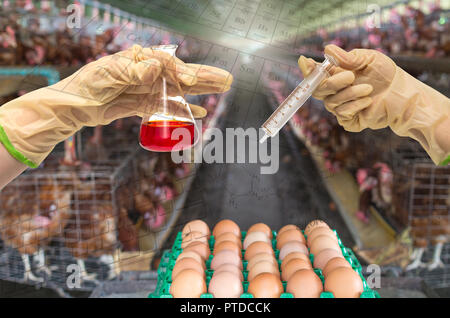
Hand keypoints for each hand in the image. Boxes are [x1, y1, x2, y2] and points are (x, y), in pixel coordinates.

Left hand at [0, 44, 232, 166]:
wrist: (73, 105)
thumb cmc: (88, 84)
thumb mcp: (108, 74)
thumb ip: (133, 71)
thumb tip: (157, 67)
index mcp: (140, 60)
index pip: (168, 64)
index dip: (181, 73)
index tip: (190, 82)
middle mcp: (148, 73)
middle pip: (181, 74)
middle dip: (204, 77)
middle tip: (227, 80)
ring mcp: (148, 90)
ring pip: (179, 91)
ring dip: (200, 93)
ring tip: (221, 92)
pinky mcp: (145, 105)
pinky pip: (168, 108)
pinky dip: (183, 110)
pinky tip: (198, 112)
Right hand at [298, 44, 449, 164]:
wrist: (401, 94)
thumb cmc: (385, 74)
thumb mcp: (368, 59)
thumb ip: (348, 58)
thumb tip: (327, 50)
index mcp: (334, 75)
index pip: (314, 75)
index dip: (307, 70)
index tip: (305, 61)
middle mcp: (333, 92)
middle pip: (318, 90)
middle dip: (333, 83)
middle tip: (351, 76)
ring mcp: (339, 107)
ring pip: (331, 103)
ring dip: (351, 94)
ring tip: (369, 89)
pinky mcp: (348, 120)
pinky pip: (342, 114)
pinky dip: (355, 106)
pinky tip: (368, 101)